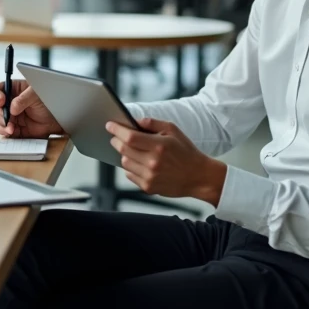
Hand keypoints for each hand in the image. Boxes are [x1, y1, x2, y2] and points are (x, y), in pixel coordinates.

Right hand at [0, 80, 62, 138]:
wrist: (58, 120)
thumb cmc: (49, 102)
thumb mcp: (37, 95)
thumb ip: (24, 99)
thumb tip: (12, 107)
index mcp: (13, 89)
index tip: (1, 101)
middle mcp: (9, 103)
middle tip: (8, 117)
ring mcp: (10, 116)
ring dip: (1, 124)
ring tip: (11, 127)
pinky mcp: (13, 128)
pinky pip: (3, 130)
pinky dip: (5, 132)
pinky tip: (12, 131)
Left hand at [106, 117, 227, 205]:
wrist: (199, 176)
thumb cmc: (186, 152)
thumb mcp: (174, 131)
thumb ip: (153, 123)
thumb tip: (135, 121)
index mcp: (159, 146)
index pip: (129, 137)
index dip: (116, 130)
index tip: (109, 125)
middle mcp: (153, 162)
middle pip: (123, 149)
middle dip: (116, 141)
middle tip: (115, 137)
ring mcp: (150, 176)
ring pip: (124, 163)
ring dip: (124, 154)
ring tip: (132, 150)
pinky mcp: (148, 187)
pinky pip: (130, 175)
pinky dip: (131, 167)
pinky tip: (139, 163)